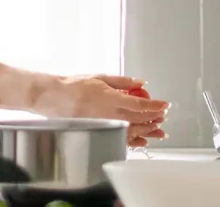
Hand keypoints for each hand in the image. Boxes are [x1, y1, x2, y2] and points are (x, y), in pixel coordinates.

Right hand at [34, 74, 169, 143]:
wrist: (55, 97)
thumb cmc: (74, 85)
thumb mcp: (100, 77)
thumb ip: (122, 81)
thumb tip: (140, 83)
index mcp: (113, 98)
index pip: (140, 105)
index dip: (155, 105)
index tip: (165, 104)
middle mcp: (112, 114)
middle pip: (139, 119)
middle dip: (154, 117)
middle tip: (163, 116)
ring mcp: (107, 125)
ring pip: (133, 131)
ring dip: (148, 131)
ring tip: (159, 131)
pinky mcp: (101, 131)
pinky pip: (122, 139)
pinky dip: (135, 141)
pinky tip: (143, 141)